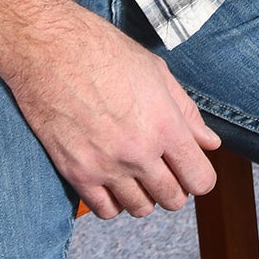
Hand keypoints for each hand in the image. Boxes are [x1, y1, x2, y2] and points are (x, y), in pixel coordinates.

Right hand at [3, 5, 220, 218]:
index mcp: (164, 125)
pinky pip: (106, 211)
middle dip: (173, 185)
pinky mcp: (77, 173)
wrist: (48, 48)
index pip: (200, 180)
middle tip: (160, 165)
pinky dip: (112, 200)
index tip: (188, 165)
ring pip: (140, 209)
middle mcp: (139, 152)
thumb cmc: (103, 50)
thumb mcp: (154, 71)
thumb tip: (210, 144)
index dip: (198, 176)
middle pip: (173, 200)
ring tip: (134, 169)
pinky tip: (110, 177)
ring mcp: (107, 167)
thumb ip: (186, 111)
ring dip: (143, 193)